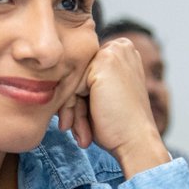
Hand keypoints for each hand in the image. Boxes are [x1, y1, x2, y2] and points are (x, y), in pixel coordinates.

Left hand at [57, 37, 170, 176]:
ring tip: (82, 134)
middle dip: (73, 106)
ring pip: (72, 81)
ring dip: (73, 112)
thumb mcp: (102, 97)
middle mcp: (119, 46)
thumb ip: (85, 81)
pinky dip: (72, 110)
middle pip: (77, 75)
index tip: (75, 124)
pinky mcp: (104, 63)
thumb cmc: (119, 126)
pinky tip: (83, 129)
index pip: (83, 72)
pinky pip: (72, 85)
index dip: (77, 99)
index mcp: (122, 51)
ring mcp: (112, 52)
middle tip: (75, 131)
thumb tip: (53, 79)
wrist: (136, 142)